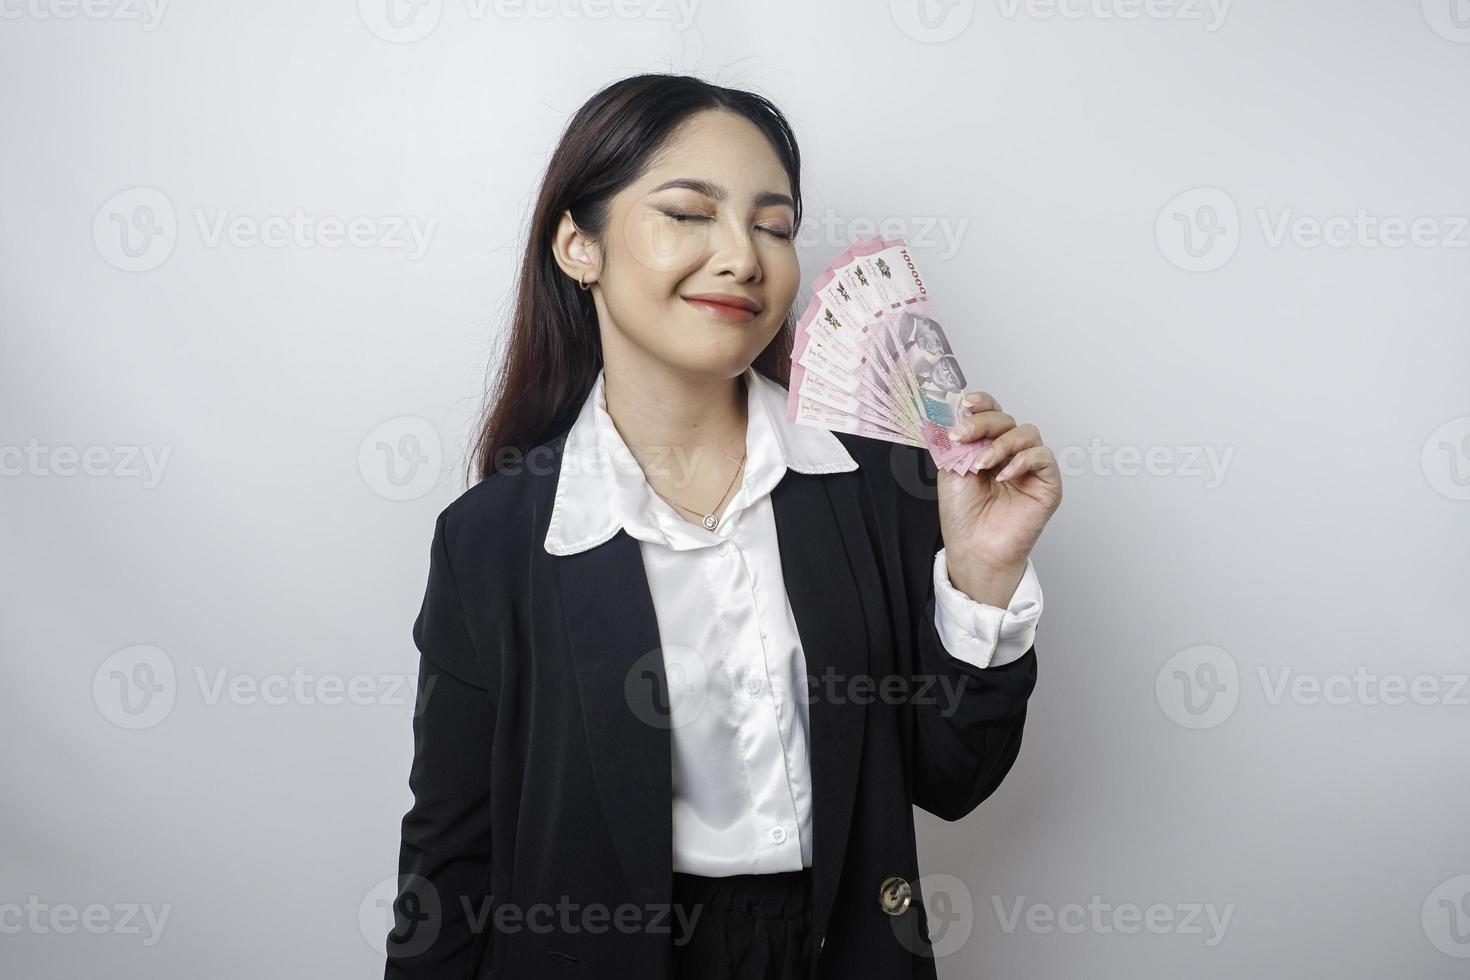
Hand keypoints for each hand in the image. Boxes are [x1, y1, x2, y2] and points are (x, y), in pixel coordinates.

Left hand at [936, 390, 1062, 605]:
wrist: (974, 548)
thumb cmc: (963, 514)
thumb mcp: (950, 469)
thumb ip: (957, 441)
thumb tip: (953, 410)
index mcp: (988, 446)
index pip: (992, 413)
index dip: (982, 402)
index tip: (965, 403)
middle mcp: (1011, 453)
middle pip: (1007, 419)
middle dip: (983, 423)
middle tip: (963, 436)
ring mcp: (1030, 467)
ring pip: (1027, 433)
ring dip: (1001, 443)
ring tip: (981, 464)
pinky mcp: (1047, 484)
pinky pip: (1043, 458)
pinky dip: (1022, 461)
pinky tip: (1004, 476)